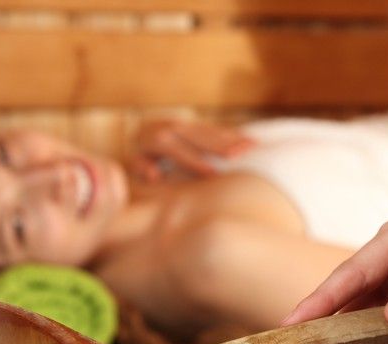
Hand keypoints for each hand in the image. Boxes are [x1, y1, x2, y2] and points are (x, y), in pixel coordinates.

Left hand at [130, 120, 253, 181]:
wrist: (144, 129)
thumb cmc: (142, 155)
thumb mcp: (136, 162)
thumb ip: (142, 168)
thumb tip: (153, 175)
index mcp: (158, 140)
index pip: (179, 151)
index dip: (195, 162)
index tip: (212, 173)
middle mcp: (174, 128)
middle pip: (200, 138)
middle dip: (220, 147)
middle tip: (238, 156)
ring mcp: (188, 124)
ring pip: (212, 132)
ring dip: (233, 139)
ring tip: (251, 147)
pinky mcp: (198, 124)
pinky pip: (218, 129)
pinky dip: (235, 135)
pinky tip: (251, 141)